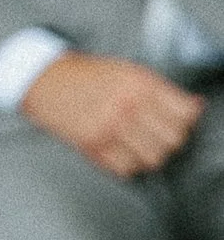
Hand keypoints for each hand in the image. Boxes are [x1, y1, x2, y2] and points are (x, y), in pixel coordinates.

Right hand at [23, 52, 203, 177]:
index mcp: (138, 83)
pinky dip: (128, 164)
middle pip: (172, 140)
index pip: (184, 113)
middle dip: (170, 139)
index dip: (186, 119)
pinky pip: (126, 169)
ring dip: (150, 154)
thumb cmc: (87, 74)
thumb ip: (161, 89)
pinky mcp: (92, 145)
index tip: (179, 119)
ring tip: (140, 145)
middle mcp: (126, 105)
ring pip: (152, 159)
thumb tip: (195, 105)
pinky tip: (122, 151)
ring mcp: (109, 127)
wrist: (43, 79)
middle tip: (159, 134)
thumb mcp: (127, 71)